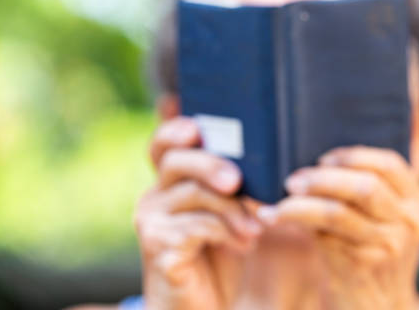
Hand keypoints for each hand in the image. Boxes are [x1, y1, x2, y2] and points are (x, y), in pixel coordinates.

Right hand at [135, 117, 261, 309]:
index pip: (164, 145)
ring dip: (232, 209)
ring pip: (192, 194)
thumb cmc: (220, 257)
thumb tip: (267, 162)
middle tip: (236, 180)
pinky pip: (195, 227)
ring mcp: (151, 223)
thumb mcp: (230, 216)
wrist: (201, 308)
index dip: (175, 130)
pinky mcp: (157, 249)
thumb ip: (235, 188)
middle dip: (211, 164)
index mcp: (170, 184)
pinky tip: (243, 245)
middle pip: (176, 161)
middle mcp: (153, 197)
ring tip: (255, 230)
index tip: (195, 127)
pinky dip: (226, 232)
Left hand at [257, 146, 418, 309]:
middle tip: (293, 181)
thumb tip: (311, 163)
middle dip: (323, 178)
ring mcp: (388, 245)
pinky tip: (272, 217)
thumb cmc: (370, 252)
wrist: (379, 307)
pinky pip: (321, 234)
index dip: (352, 155)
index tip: (323, 159)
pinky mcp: (363, 263)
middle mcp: (408, 222)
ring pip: (338, 211)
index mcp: (417, 202)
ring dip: (301, 202)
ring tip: (280, 200)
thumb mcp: (382, 220)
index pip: (389, 164)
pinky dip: (293, 220)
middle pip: (364, 186)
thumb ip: (362, 190)